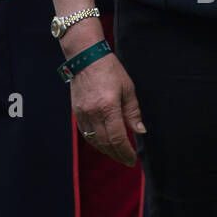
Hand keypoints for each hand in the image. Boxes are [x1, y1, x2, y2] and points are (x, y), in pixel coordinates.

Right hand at [68, 52, 144, 166]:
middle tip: (127, 160)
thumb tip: (140, 131)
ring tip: (117, 153)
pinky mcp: (76, 112)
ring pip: (94, 141)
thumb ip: (133, 112)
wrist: (85, 57)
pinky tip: (103, 143)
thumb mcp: (127, 89)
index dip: (126, 153)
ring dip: (107, 151)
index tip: (133, 159)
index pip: (117, 139)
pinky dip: (95, 142)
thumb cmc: (109, 70)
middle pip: (106, 144)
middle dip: (118, 155)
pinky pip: (86, 133)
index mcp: (108, 107)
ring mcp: (82, 113)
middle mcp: (93, 113)